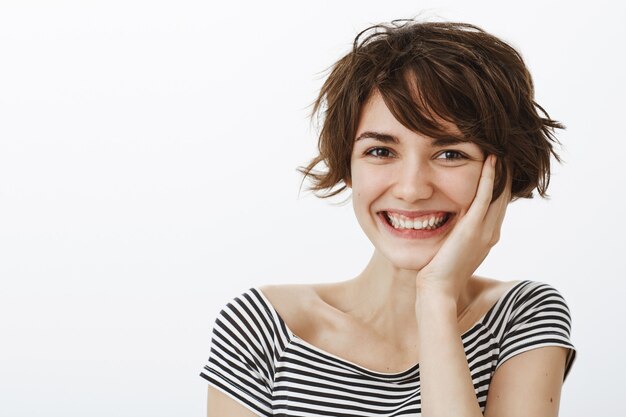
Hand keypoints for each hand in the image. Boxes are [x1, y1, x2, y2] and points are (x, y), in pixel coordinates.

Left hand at [415, 155, 511, 301]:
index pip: (498, 205)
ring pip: (498, 193)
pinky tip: (490, 160)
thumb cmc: (439, 273)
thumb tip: (452, 224)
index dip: (501, 184)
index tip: (499, 164)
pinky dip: (488, 177)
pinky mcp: (473, 229)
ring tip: (502, 149)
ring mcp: (485, 231)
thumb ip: (459, 235)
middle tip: (505, 150)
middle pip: (503, 196)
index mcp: (487, 237)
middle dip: (505, 173)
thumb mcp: (454, 250)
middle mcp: (491, 233)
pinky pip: (484, 197)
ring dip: (501, 170)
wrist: (438, 290)